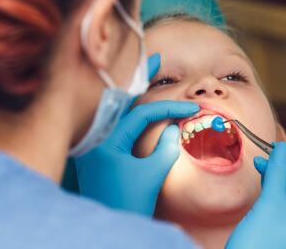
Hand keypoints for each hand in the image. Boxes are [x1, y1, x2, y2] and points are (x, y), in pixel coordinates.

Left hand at [75, 54, 198, 215]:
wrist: (106, 230)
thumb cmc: (127, 204)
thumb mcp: (152, 176)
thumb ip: (166, 148)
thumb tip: (173, 128)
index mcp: (106, 141)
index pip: (141, 114)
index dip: (168, 108)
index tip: (190, 107)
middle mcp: (96, 138)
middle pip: (121, 100)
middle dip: (140, 78)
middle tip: (156, 56)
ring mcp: (95, 144)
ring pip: (117, 109)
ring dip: (134, 90)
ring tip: (147, 71)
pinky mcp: (99, 152)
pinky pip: (114, 122)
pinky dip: (128, 109)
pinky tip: (137, 101)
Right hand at [227, 143, 285, 248]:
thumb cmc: (258, 244)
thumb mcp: (270, 203)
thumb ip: (279, 173)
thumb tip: (283, 150)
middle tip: (272, 154)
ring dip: (281, 178)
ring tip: (262, 164)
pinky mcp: (283, 233)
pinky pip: (284, 206)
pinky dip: (275, 190)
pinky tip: (263, 179)